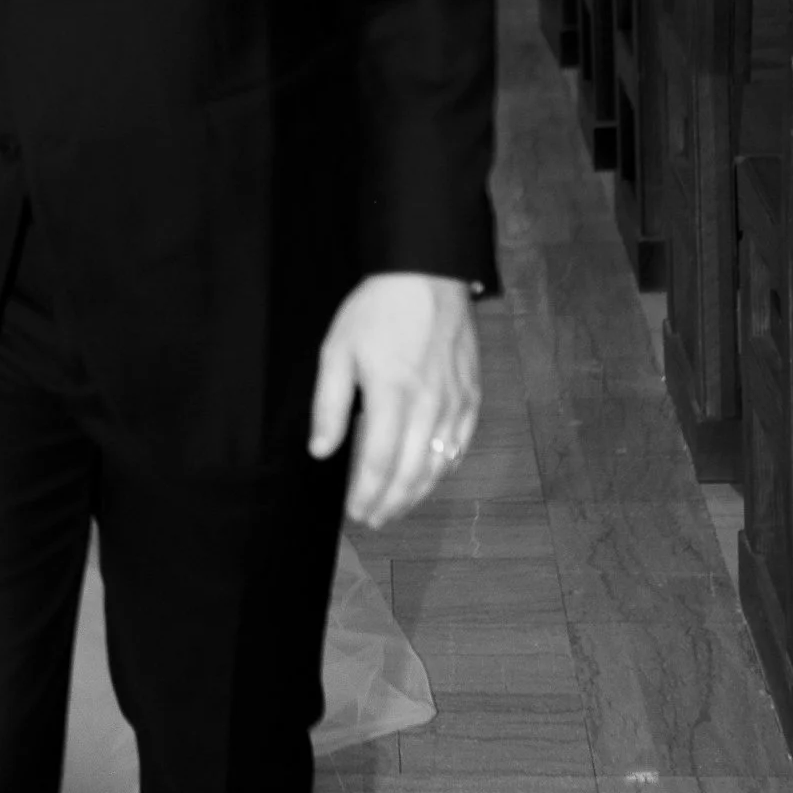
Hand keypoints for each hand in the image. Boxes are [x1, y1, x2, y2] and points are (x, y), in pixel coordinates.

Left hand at [309, 273, 480, 528]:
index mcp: (391, 395)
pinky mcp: (472, 393)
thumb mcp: (338, 350)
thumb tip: (321, 450)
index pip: (379, 462)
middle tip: (374, 520)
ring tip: (397, 507)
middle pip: (411, 471)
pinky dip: (446, 465)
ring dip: (418, 492)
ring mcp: (454, 401)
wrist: (427, 273)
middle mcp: (427, 405)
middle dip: (391, 502)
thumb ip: (329, 405)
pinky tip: (433, 474)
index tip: (355, 513)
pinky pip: (461, 441)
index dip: (367, 493)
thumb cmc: (377, 310)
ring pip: (439, 462)